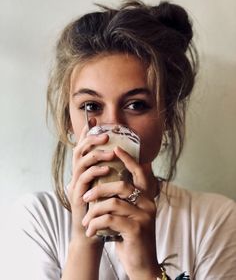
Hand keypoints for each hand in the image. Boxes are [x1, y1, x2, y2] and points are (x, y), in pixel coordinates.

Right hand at [67, 122, 114, 243]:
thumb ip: (115, 171)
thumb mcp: (109, 186)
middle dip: (91, 140)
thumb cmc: (103, 207)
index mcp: (85, 170)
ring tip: (110, 153)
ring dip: (96, 154)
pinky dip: (95, 171)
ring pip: (80, 162)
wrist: (93, 232)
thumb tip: (132, 158)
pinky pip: (84, 178)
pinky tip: (107, 169)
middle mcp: (78, 174)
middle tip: (106, 135)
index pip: (84, 147)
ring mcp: (76, 184)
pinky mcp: (77, 195)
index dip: (87, 133)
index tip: (93, 119)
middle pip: (79, 150)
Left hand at [82, 146, 158, 279]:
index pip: (139, 173)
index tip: (116, 149)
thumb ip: (122, 200)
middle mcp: (148, 204)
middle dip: (100, 190)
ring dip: (94, 211)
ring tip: (85, 220)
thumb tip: (106, 184)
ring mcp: (144, 216)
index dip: (128, 159)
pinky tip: (91, 231)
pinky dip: (96, 223)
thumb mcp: (128, 216)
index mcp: (146, 198)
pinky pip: (110, 219)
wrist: (142, 265)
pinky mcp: (136, 229)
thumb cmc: (130, 238)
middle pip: (121, 186)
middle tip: (85, 197)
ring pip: (113, 203)